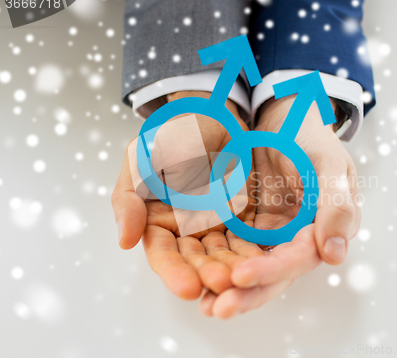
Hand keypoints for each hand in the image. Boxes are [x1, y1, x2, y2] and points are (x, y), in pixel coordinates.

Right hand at [111, 91, 263, 299]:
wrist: (207, 117)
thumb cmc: (169, 137)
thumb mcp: (139, 162)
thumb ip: (129, 199)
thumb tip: (125, 240)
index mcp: (158, 223)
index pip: (164, 254)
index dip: (174, 272)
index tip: (189, 288)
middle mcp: (186, 231)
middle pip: (196, 260)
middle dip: (208, 274)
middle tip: (223, 284)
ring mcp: (215, 225)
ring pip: (224, 254)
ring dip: (233, 268)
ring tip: (244, 278)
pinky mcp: (241, 216)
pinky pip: (248, 238)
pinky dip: (254, 251)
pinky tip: (263, 262)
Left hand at [200, 95, 360, 317]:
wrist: (284, 121)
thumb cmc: (310, 138)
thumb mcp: (328, 163)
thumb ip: (336, 204)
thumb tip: (334, 254)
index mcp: (323, 228)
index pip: (299, 257)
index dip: (271, 270)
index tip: (241, 276)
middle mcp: (298, 239)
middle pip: (274, 274)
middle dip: (247, 292)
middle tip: (217, 307)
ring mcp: (272, 235)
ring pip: (252, 267)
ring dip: (229, 288)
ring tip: (203, 304)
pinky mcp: (249, 227)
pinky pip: (233, 249)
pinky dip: (218, 264)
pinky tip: (198, 278)